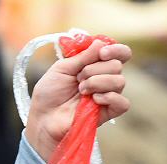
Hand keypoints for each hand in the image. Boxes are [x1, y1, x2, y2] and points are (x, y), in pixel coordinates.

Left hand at [25, 39, 130, 162]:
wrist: (43, 117)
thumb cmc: (50, 93)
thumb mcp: (62, 68)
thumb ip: (82, 56)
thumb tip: (101, 43)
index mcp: (95, 65)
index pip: (120, 53)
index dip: (116, 50)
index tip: (101, 53)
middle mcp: (104, 79)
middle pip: (117, 65)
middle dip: (95, 69)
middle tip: (78, 79)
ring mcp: (106, 96)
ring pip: (119, 82)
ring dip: (98, 82)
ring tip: (81, 91)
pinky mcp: (106, 113)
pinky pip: (123, 104)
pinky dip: (110, 98)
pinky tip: (94, 99)